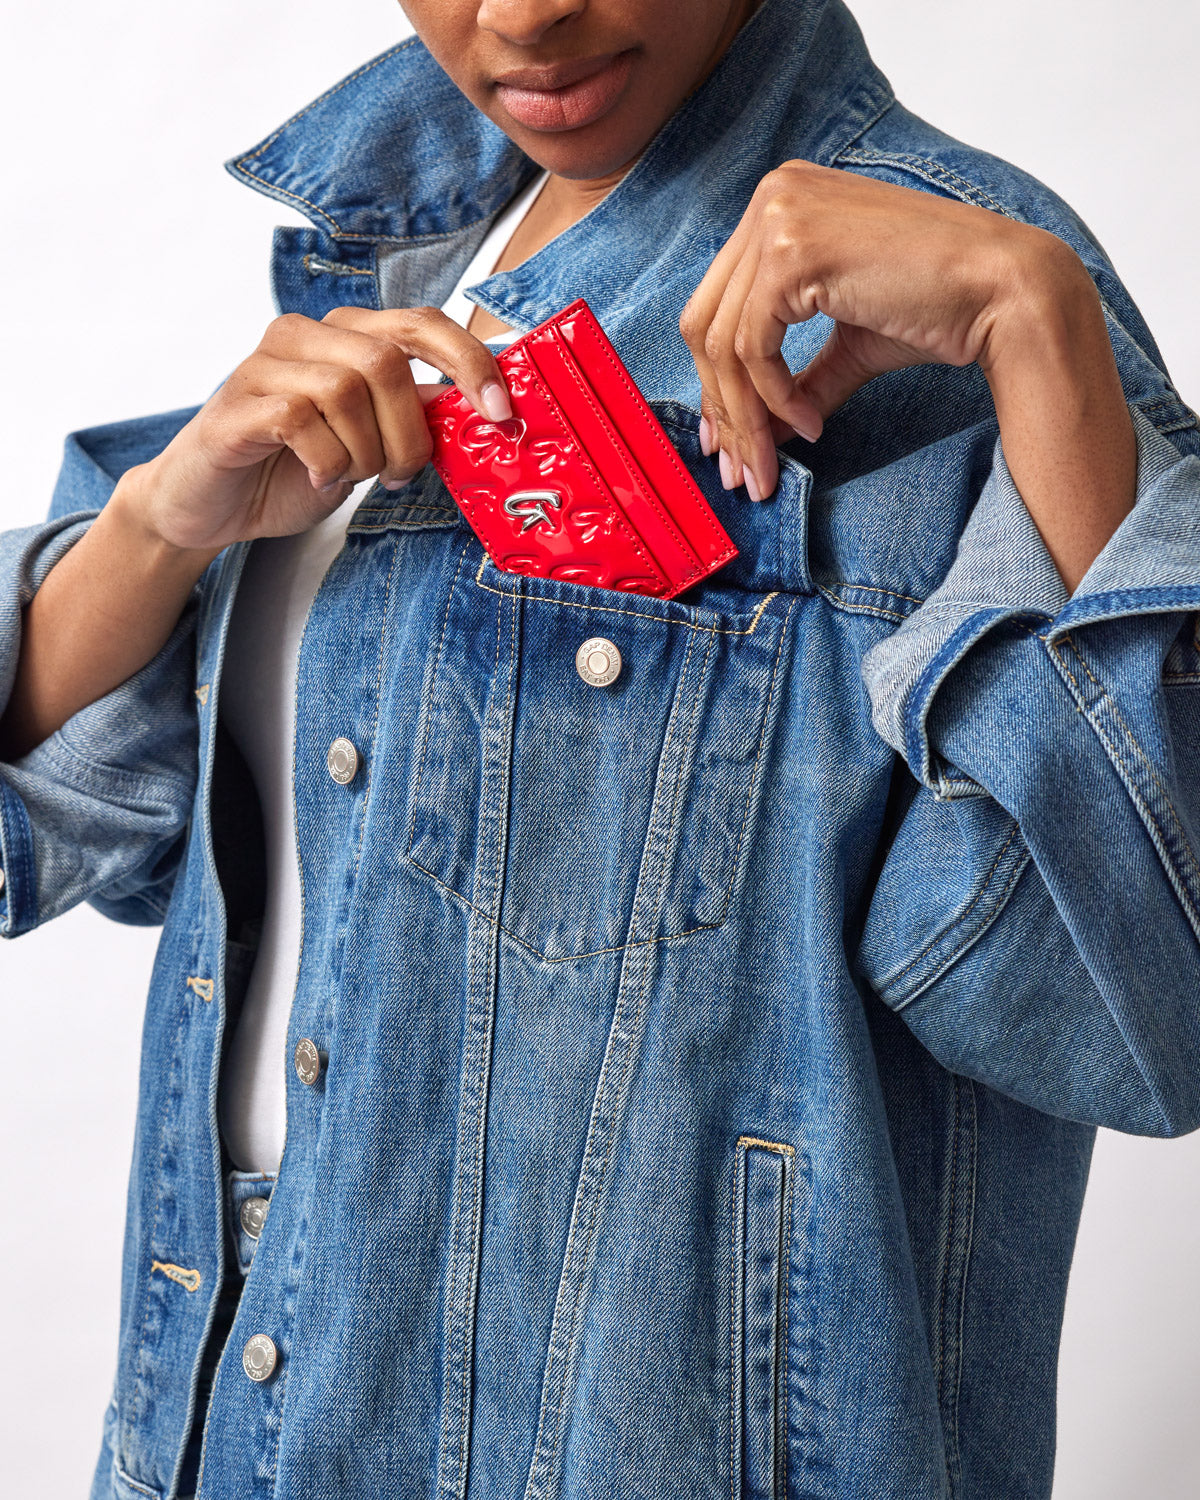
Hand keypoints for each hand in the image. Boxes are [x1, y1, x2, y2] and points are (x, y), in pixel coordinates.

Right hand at [134, 307, 514, 551]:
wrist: (212, 505)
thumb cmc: (295, 468)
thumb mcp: (372, 444)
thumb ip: (414, 418)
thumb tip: (479, 410)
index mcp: (346, 334)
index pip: (421, 322)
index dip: (468, 361)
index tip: (500, 410)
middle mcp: (305, 334)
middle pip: (387, 361)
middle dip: (409, 432)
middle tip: (399, 473)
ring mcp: (266, 364)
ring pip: (347, 390)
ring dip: (365, 452)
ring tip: (348, 475)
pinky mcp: (237, 404)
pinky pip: (301, 420)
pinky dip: (324, 460)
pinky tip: (316, 475)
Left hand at [679, 158, 1062, 499]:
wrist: (1002, 291)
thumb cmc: (936, 306)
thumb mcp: (846, 342)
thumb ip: (794, 379)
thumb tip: (755, 432)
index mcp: (781, 203)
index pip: (718, 302)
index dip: (714, 380)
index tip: (727, 439)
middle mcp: (772, 197)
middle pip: (705, 323)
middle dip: (720, 407)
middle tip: (741, 469)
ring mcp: (779, 218)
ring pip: (723, 342)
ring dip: (745, 417)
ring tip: (770, 463)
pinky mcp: (792, 252)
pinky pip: (752, 347)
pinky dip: (773, 397)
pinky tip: (809, 423)